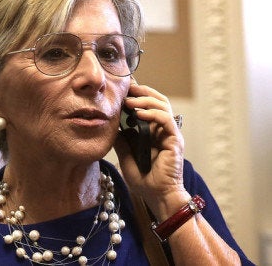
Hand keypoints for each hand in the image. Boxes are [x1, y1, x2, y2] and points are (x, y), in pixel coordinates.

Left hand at [113, 83, 189, 219]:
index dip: (136, 95)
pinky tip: (139, 114)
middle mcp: (163, 129)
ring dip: (145, 101)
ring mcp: (170, 134)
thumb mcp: (124, 154)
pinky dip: (154, 114)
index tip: (121, 89)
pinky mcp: (174, 141)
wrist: (156, 196)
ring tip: (129, 101)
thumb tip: (110, 124)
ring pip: (163, 106)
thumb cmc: (143, 178)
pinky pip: (166, 120)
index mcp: (153, 130)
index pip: (147, 105)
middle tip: (126, 88)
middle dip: (141, 92)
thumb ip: (121, 138)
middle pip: (157, 100)